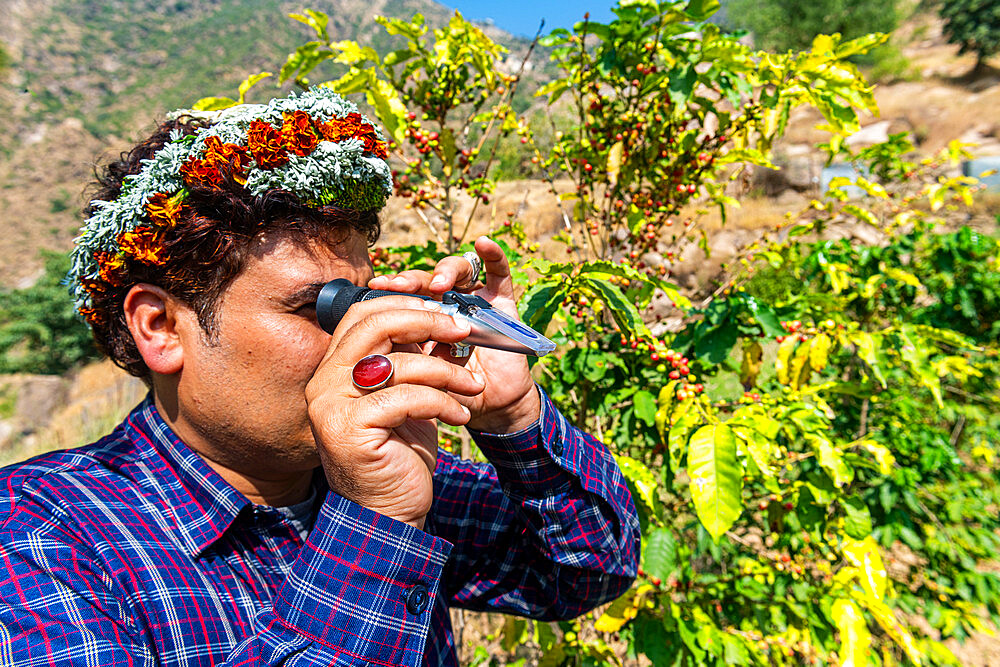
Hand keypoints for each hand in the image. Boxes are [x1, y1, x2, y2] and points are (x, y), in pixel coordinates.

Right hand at [305, 296, 485, 528]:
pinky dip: (442, 403)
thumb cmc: (400, 455)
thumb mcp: (407, 398)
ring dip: (446, 371)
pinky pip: (406, 398)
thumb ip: (411, 360)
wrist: (387, 514)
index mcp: (334, 369)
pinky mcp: (350, 429)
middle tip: (464, 331)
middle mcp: (325, 382)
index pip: (363, 313)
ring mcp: (332, 406)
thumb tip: (443, 321)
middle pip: (376, 325)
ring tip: (473, 386)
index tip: (447, 314)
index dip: (406, 304)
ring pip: (398, 363)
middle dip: (427, 322)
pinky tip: (460, 418)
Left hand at [367, 236, 539, 433]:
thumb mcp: (420, 373)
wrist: (490, 405)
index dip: (391, 287)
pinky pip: (500, 273)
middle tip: (401, 284)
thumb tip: (369, 344)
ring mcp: (475, 299)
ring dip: (446, 270)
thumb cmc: (450, 390)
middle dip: (412, 279)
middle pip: (428, 279)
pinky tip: (483, 244)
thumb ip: (402, 356)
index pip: (406, 292)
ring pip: (459, 270)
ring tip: (440, 284)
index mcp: (423, 316)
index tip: (375, 286)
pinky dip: (493, 256)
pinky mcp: (503, 302)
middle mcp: (448, 303)